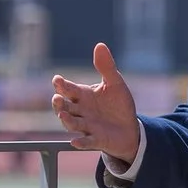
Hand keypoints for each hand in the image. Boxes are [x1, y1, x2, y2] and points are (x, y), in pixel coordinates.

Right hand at [51, 42, 142, 163]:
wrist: (130, 128)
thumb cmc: (118, 105)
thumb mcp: (115, 84)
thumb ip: (106, 67)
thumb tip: (100, 45)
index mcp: (83, 96)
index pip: (68, 89)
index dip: (62, 85)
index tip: (57, 80)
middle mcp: (81, 111)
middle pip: (65, 107)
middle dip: (59, 104)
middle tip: (57, 98)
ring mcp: (87, 127)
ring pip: (72, 123)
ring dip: (66, 120)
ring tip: (63, 115)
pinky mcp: (96, 140)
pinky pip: (86, 142)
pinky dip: (81, 143)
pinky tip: (75, 142)